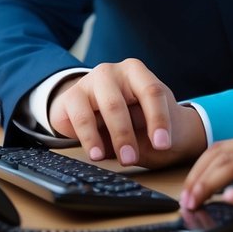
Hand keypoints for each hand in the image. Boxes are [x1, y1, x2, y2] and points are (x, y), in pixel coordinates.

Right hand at [47, 60, 206, 167]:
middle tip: (131, 159)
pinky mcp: (69, 97)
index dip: (159, 119)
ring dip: (104, 138)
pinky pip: (77, 119)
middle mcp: (110, 72)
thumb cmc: (135, 115)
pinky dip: (88, 139)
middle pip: (117, 104)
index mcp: (136, 71)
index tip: (163, 145)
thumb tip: (152, 147)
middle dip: (125, 135)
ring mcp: (87, 82)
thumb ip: (151, 128)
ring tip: (113, 159)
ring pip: (95, 112)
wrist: (103, 113)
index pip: (152, 91)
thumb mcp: (150, 118)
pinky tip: (96, 154)